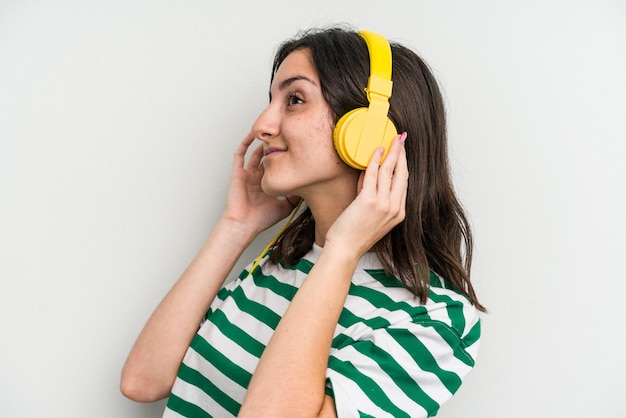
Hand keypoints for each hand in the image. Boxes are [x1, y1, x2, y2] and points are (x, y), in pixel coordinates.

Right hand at [221, 132, 296, 235]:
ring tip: (273, 132)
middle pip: (267, 157)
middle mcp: (257, 178)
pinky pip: (239, 154)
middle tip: (286, 136)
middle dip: (275, 147)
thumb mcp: (286, 207)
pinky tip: (253, 135)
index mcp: (267, 185)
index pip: (277, 167)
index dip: (284, 158)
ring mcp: (247, 174)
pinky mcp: (238, 173)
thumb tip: (307, 188)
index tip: (295, 150)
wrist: (244, 225)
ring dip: (263, 143)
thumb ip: (295, 197)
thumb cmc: (261, 219)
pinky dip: (245, 143)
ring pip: (255, 153)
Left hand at [325, 132, 407, 258]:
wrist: (345, 249)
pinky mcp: (369, 201)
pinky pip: (373, 174)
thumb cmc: (354, 235)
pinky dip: (374, 160)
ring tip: (390, 140)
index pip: (404, 183)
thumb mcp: (371, 215)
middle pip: (402, 174)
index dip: (404, 165)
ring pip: (389, 171)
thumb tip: (368, 174)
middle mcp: (394, 208)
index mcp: (398, 213)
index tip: (402, 153)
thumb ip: (373, 195)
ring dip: (390, 152)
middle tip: (401, 139)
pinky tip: (376, 151)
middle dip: (402, 154)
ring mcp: (383, 204)